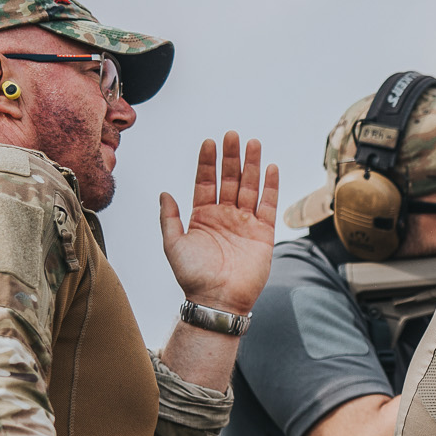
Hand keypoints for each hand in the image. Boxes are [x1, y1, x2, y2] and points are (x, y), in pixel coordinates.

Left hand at [161, 132, 278, 315]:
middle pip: (229, 179)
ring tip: (252, 143)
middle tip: (232, 135)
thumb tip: (164, 192)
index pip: (206, 182)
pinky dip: (270, 187)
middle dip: (231, 157)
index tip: (209, 142)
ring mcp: (245, 222)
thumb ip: (169, 218)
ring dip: (251, 165)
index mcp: (203, 216)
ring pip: (249, 187)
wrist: (218, 299)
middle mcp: (225, 215)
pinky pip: (269, 205)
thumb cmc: (193, 276)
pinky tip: (270, 168)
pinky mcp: (263, 232)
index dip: (207, 162)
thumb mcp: (173, 245)